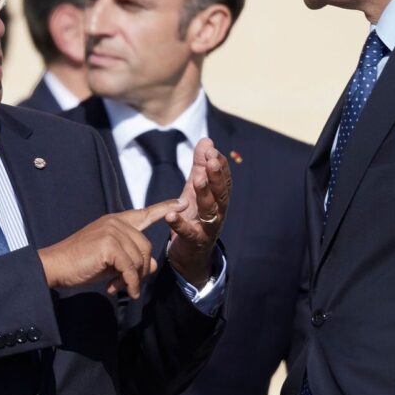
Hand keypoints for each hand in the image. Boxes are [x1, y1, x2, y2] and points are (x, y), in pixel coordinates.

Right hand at [38, 198, 184, 297]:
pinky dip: (130, 284)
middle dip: (141, 269)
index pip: (145, 214)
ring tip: (118, 287)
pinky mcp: (109, 245)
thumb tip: (154, 265)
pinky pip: (130, 269)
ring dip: (133, 279)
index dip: (165, 208)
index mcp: (116, 221)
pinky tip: (122, 291)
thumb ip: (133, 259)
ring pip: (140, 259)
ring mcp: (112, 231)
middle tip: (126, 284)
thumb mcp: (113, 261)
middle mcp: (116, 222)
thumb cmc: (81, 263)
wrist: (56, 266)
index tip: (182, 202)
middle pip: (146, 247)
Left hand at [164, 138, 230, 287]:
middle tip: (210, 160)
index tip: (212, 149)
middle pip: (221, 193)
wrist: (191, 254)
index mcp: (219, 198)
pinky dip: (180, 224)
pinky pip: (189, 233)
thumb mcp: (196, 190)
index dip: (219, 164)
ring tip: (197, 179)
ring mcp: (208, 228)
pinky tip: (171, 215)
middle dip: (216, 176)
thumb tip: (206, 140)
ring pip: (210, 210)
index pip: (224, 179)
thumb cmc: (195, 216)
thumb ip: (200, 166)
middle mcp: (218, 212)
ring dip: (204, 194)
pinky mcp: (195, 242)